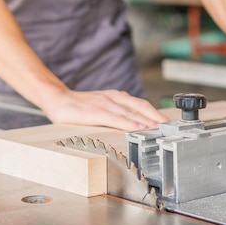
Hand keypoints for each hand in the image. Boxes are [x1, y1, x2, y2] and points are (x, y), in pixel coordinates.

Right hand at [41, 89, 168, 131]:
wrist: (57, 99)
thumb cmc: (78, 106)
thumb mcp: (101, 106)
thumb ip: (115, 113)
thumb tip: (131, 124)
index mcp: (115, 97)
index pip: (139, 103)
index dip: (154, 112)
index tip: (166, 121)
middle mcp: (113, 98)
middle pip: (139, 106)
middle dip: (155, 116)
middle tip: (168, 126)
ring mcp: (104, 104)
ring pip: (130, 111)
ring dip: (145, 119)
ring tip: (157, 127)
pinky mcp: (95, 112)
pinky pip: (115, 118)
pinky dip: (127, 123)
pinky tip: (136, 128)